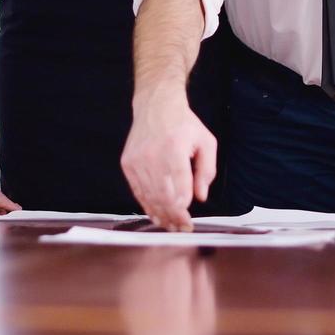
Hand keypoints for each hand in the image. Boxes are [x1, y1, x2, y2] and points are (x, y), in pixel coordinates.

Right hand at [121, 98, 216, 231]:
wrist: (156, 105)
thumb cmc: (184, 124)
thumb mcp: (206, 141)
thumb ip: (206, 170)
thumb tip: (201, 197)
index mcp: (174, 148)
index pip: (178, 187)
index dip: (182, 209)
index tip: (188, 222)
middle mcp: (152, 155)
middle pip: (162, 196)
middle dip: (172, 217)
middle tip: (181, 229)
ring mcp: (137, 160)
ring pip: (148, 196)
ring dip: (159, 214)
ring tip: (170, 226)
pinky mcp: (128, 163)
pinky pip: (137, 190)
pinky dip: (147, 204)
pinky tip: (156, 215)